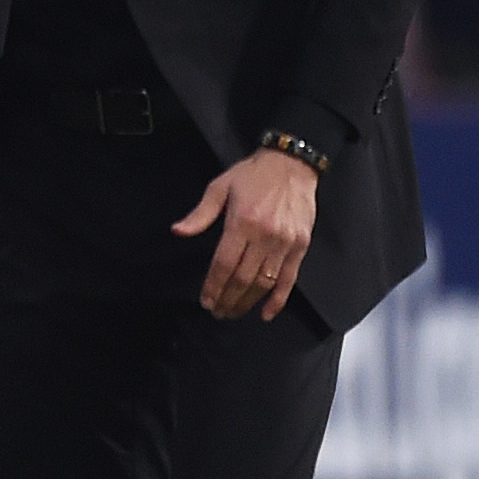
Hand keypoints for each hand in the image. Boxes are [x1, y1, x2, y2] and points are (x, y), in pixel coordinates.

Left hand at [173, 149, 317, 320]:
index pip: (224, 264)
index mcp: (242, 222)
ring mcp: (285, 243)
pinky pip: (289, 279)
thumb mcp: (220, 187)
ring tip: (234, 313)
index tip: (206, 301)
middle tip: (217, 312)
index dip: (213, 286)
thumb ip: (200, 214)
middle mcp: (264, 236)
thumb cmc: (252, 175)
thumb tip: (178, 231)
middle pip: (243, 278)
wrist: (292, 164)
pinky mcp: (300, 246)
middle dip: (227, 299)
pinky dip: (278, 299)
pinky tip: (266, 314)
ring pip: (264, 282)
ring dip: (247, 302)